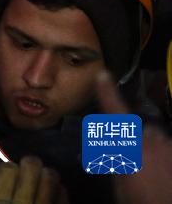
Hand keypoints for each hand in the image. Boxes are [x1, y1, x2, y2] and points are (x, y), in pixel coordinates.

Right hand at [0, 155, 67, 203]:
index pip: (6, 172)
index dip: (8, 167)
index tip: (9, 169)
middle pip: (29, 173)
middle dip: (31, 163)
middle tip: (32, 161)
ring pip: (48, 185)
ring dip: (50, 176)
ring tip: (50, 170)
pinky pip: (61, 203)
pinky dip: (62, 194)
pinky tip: (62, 188)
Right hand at [95, 71, 171, 203]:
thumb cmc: (140, 200)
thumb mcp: (120, 183)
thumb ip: (117, 160)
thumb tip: (112, 146)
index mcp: (129, 145)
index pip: (116, 113)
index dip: (108, 94)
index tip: (102, 75)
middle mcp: (151, 140)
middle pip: (144, 131)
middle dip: (140, 140)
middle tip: (136, 162)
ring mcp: (168, 148)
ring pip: (160, 141)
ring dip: (156, 152)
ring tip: (154, 174)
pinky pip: (169, 151)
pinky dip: (166, 159)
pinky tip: (164, 176)